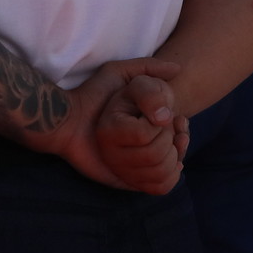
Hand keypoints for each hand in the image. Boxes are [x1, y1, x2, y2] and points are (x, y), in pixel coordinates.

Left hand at [47, 57, 183, 191]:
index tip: (179, 120)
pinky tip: (166, 160)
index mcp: (146, 125)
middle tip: (170, 129)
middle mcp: (144, 145)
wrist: (71, 123)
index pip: (178, 131)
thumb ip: (147, 68)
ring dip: (174, 154)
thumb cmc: (93, 96)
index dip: (182, 126)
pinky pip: (162, 184)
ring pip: (172, 166)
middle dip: (177, 138)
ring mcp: (139, 164)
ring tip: (166, 142)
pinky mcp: (132, 181)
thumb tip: (178, 69)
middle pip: (178, 149)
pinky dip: (168, 174)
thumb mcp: (118, 73)